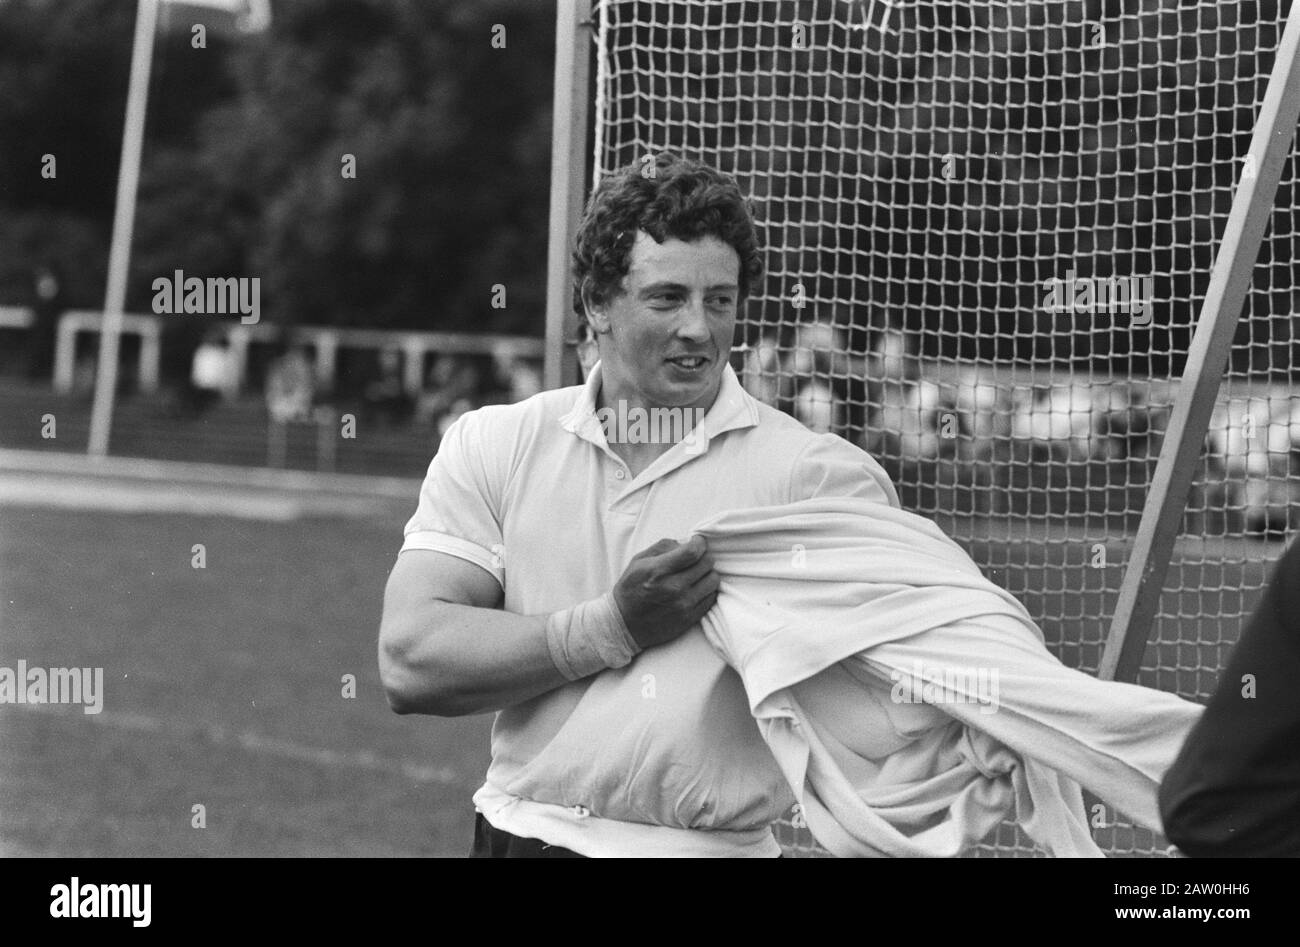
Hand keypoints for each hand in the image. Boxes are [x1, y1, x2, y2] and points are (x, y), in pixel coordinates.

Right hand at [611, 535, 720, 649]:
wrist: (624, 625)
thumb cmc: (631, 590)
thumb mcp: (638, 561)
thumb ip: (663, 547)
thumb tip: (685, 543)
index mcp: (658, 571)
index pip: (692, 552)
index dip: (699, 543)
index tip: (697, 542)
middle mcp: (674, 588)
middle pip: (707, 564)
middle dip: (702, 557)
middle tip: (694, 560)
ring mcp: (684, 604)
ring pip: (713, 580)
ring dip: (706, 574)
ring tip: (695, 575)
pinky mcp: (690, 617)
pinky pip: (711, 598)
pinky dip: (706, 591)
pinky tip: (694, 589)